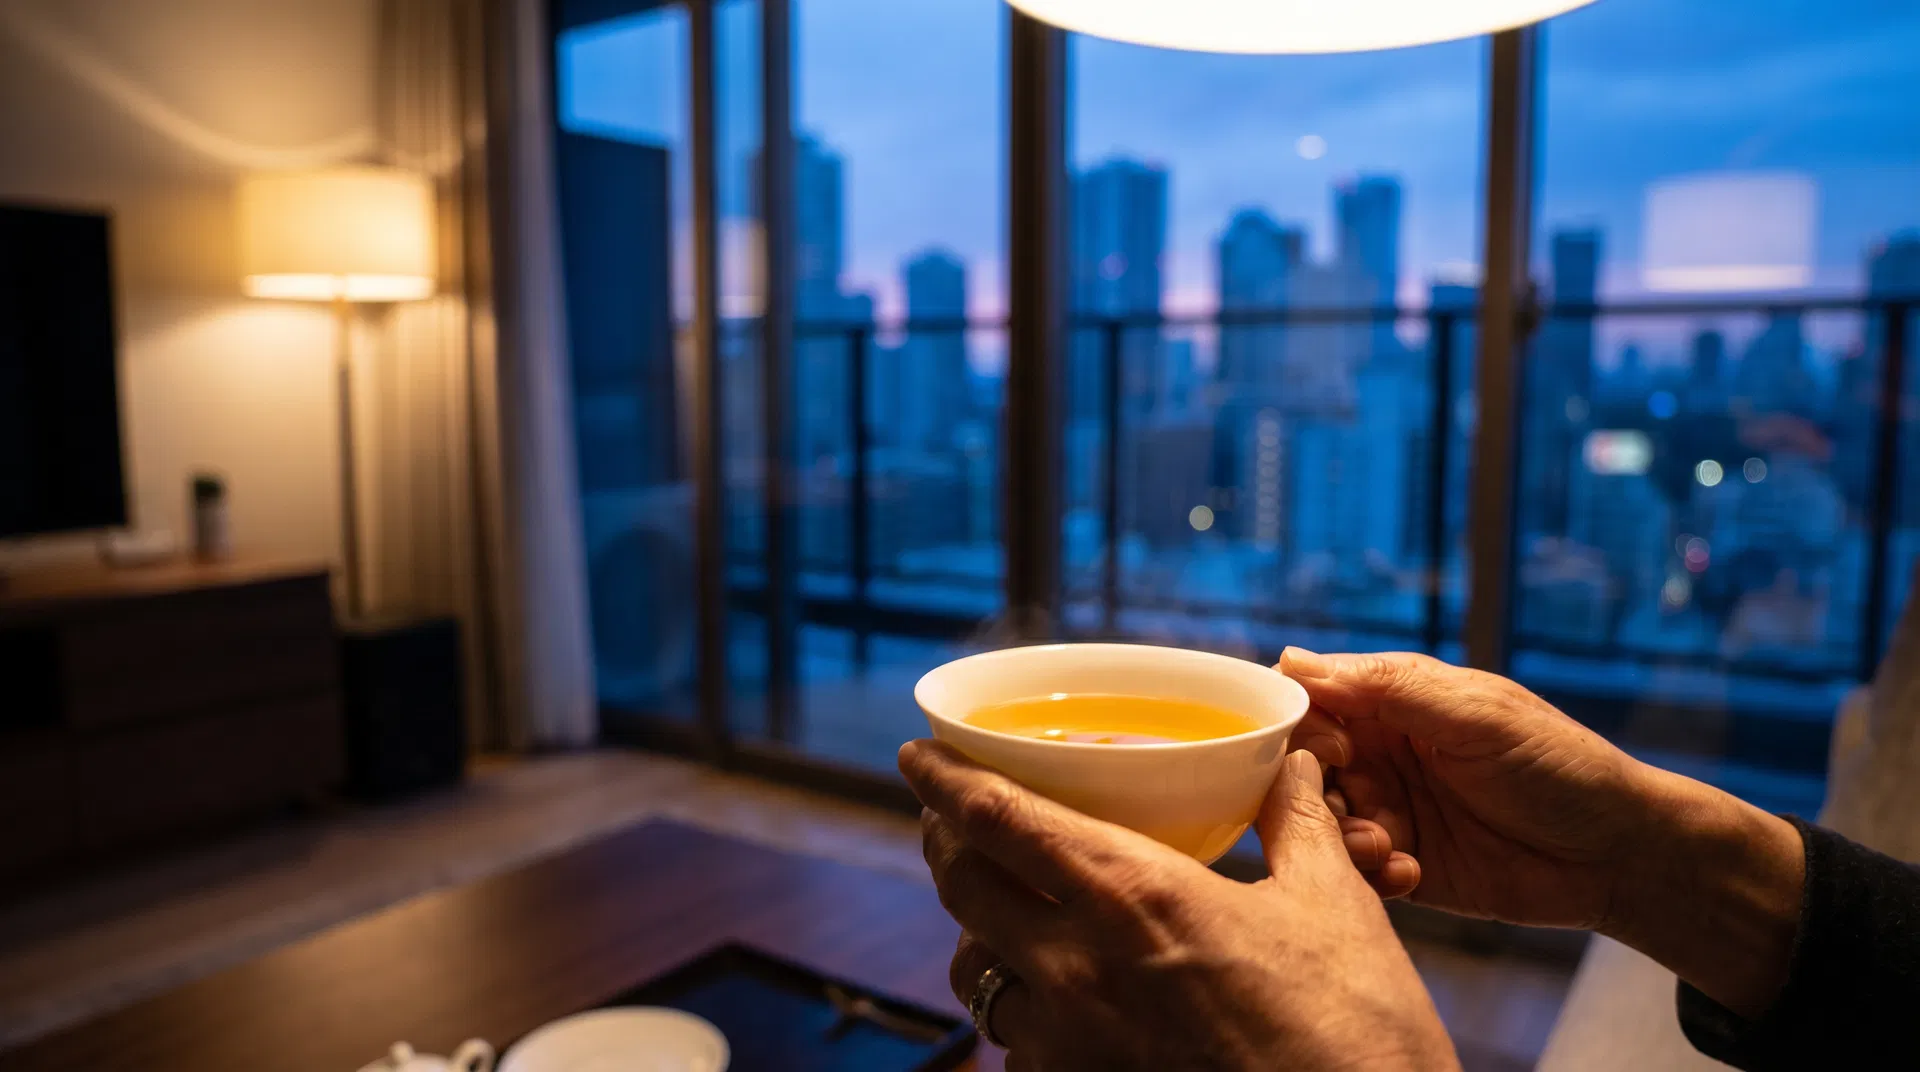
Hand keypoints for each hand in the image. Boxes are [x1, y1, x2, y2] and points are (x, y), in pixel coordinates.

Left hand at [899, 739, 1458, 1070]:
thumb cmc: (1353, 1027)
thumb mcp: (1334, 905)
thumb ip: (1297, 823)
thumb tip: (1295, 765)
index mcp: (1134, 893)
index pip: (998, 818)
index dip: (943, 780)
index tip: (916, 755)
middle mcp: (1077, 965)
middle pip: (961, 888)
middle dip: (947, 845)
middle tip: (954, 822)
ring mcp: (1069, 1042)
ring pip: (976, 973)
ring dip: (981, 936)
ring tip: (1005, 917)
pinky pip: (1015, 1045)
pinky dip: (1024, 1015)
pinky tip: (1059, 1005)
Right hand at [1279, 649, 1802, 1016]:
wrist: (1617, 854)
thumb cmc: (1558, 764)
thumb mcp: (1473, 714)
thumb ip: (1385, 688)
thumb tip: (1291, 660)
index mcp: (1391, 701)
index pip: (1309, 698)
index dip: (1298, 722)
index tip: (1331, 749)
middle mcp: (1379, 753)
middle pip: (1298, 763)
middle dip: (1312, 786)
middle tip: (1361, 804)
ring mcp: (1387, 811)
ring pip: (1316, 819)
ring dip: (1341, 835)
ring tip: (1388, 847)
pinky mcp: (1398, 866)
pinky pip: (1349, 869)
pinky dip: (1366, 873)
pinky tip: (1409, 874)